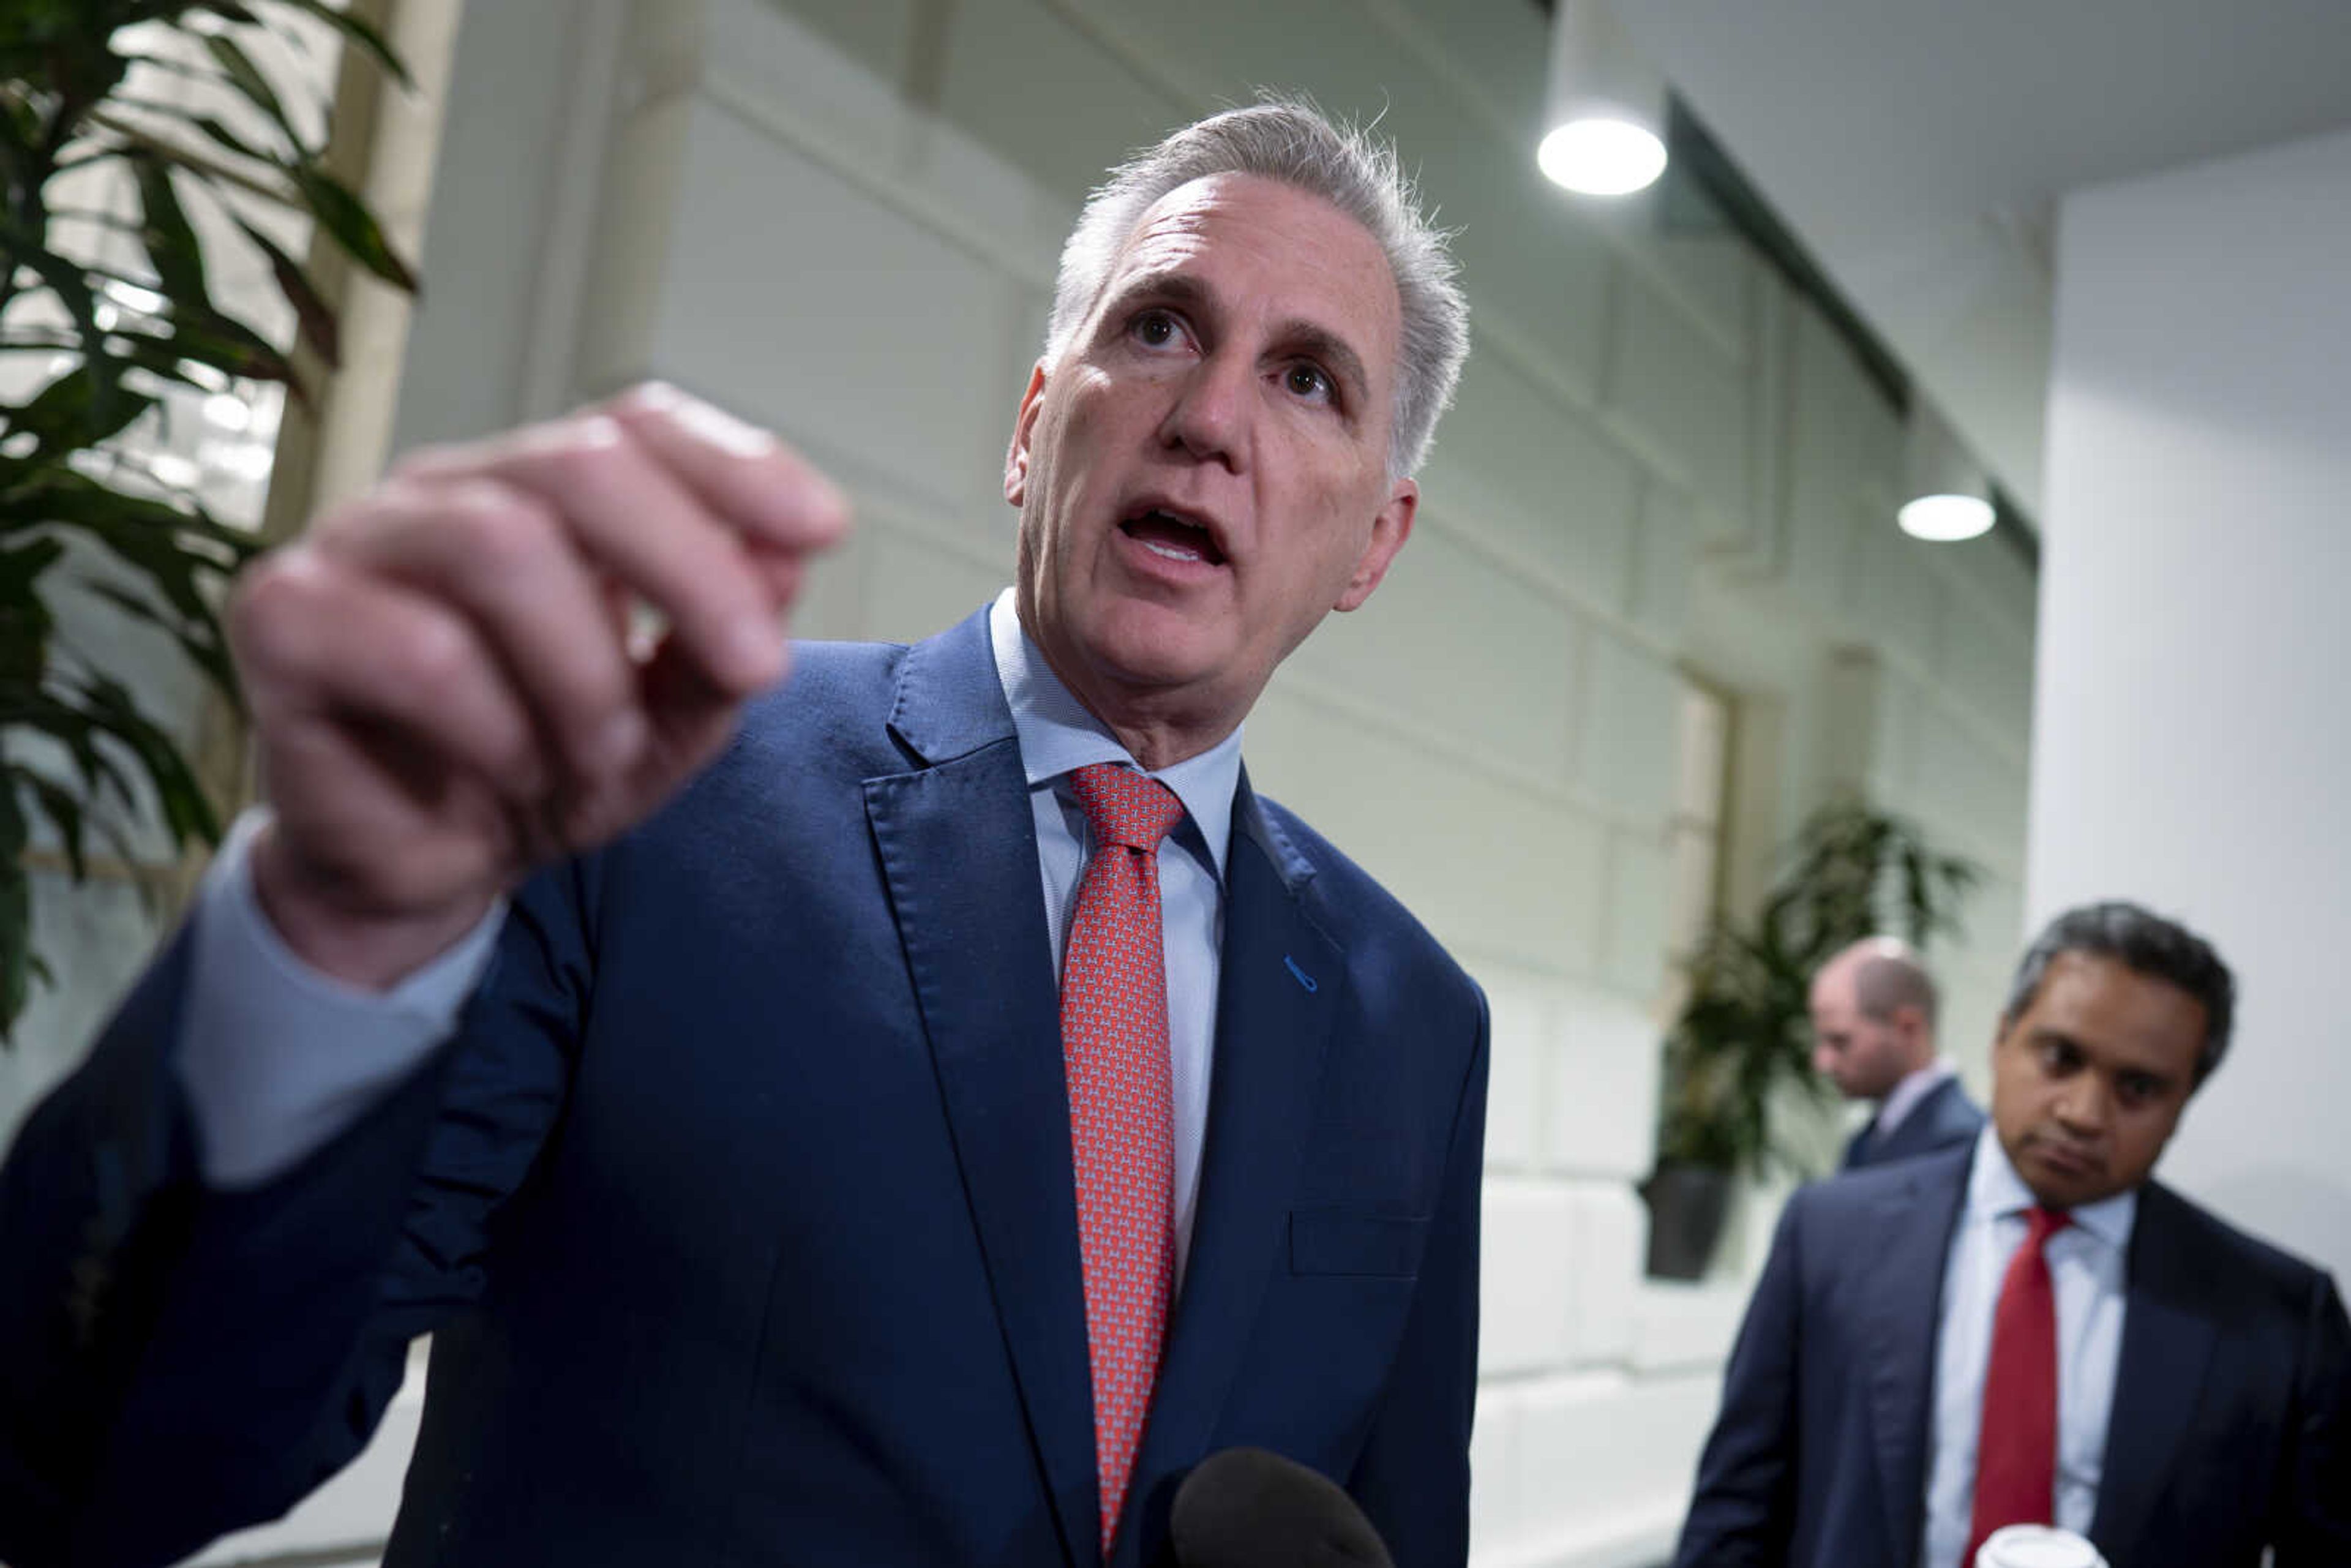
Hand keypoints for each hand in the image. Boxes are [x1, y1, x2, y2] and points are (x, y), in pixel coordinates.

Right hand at [231, 383, 848, 987]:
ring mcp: (357, 543)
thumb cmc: (543, 769)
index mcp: (540, 493)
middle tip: (756, 669)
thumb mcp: (670, 718)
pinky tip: (504, 773)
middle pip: (581, 467)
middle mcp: (448, 492)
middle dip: (693, 570)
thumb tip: (789, 556)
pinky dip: (495, 728)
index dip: (737, 464)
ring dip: (586, 675)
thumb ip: (724, 643)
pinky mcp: (286, 617)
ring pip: (502, 550)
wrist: (423, 872)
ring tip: (599, 755)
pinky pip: (418, 650)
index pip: (637, 424)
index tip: (824, 530)